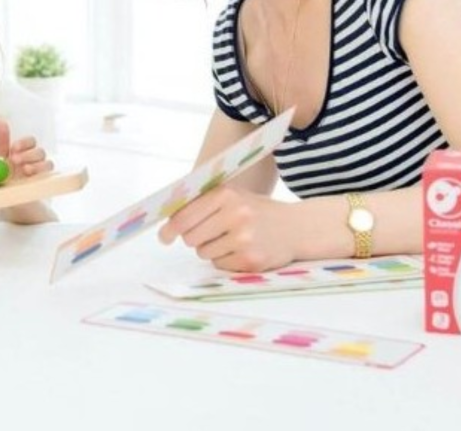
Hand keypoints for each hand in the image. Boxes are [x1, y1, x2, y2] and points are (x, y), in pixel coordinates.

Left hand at [0, 118, 53, 177]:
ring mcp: (37, 174)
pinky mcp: (41, 183)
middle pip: (40, 152)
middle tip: (15, 160)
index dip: (24, 143)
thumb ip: (1, 141)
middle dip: (28, 154)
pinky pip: (49, 175)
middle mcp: (32, 162)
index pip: (30, 142)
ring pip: (47, 163)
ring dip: (36, 164)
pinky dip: (42, 173)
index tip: (14, 148)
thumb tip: (0, 120)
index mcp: (22, 154)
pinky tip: (30, 176)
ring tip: (24, 170)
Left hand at [158, 185, 296, 271]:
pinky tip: (242, 250)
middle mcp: (235, 214)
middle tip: (211, 233)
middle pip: (191, 237)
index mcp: (226, 194)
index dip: (170, 229)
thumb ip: (203, 203)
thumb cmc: (258, 210)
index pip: (185, 216)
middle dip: (195, 238)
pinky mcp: (250, 260)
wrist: (297, 227)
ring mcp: (243, 239)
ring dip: (211, 249)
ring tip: (232, 239)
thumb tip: (169, 222)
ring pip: (203, 252)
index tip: (164, 237)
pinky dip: (225, 260)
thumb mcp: (233, 196)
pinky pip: (219, 265)